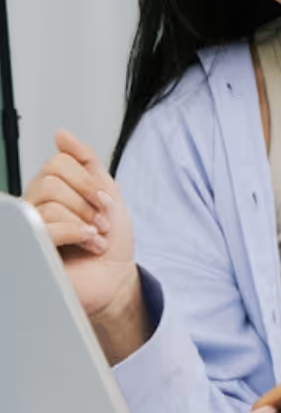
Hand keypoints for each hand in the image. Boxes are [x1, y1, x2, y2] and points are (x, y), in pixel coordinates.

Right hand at [23, 129, 146, 362]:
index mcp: (53, 190)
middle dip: (87, 200)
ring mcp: (32, 229)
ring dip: (85, 220)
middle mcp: (36, 206)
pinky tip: (88, 244)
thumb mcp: (106, 192)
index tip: (105, 200)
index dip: (87, 179)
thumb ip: (86, 161)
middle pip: (51, 180)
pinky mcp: (32, 250)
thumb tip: (62, 134)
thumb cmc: (111, 242)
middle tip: (102, 221)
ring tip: (96, 237)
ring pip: (49, 202)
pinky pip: (45, 226)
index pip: (57, 162)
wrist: (117, 278)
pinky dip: (76, 232)